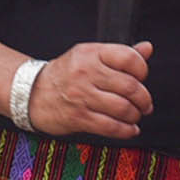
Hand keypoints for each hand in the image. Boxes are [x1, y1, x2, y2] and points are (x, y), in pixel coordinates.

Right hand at [25, 40, 151, 138]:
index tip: (142, 78)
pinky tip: (129, 129)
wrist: (32, 93)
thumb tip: (147, 48)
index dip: (142, 70)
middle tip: (145, 104)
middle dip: (143, 99)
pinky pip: (110, 126)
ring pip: (123, 108)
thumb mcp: (90, 56)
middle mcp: (86, 72)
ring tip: (135, 115)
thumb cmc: (66, 74)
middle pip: (130, 86)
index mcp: (91, 53)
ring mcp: (81, 96)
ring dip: (135, 115)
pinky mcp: (78, 117)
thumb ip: (120, 54)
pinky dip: (126, 130)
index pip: (128, 57)